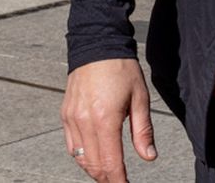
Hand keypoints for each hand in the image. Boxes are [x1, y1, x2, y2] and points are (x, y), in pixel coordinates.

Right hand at [62, 58, 156, 182]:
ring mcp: (72, 119)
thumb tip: (149, 157)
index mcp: (105, 119)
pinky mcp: (65, 115)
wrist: (97, 45)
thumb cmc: (122, 69)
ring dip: (94, 169)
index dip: (118, 180)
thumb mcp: (140, 98)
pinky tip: (93, 157)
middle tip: (119, 181)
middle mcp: (84, 122)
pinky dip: (81, 156)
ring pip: (79, 158)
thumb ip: (143, 131)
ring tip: (108, 173)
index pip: (110, 162)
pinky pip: (70, 145)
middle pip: (93, 164)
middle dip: (107, 178)